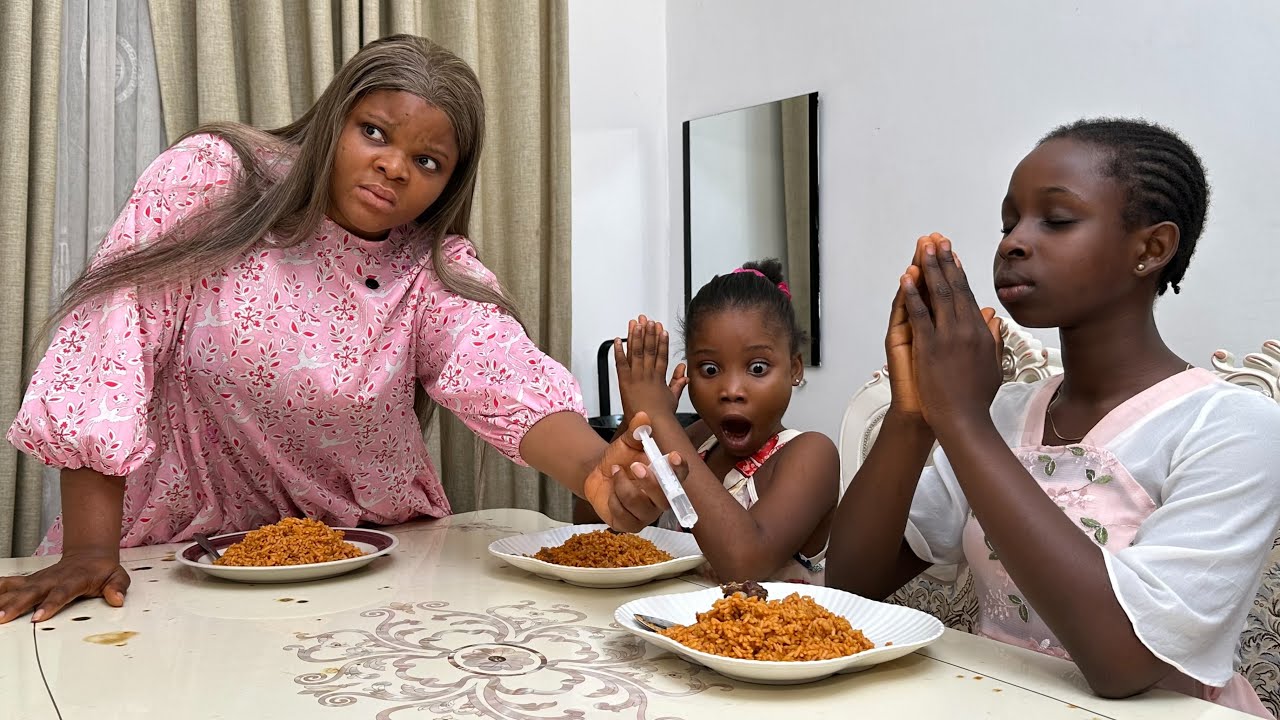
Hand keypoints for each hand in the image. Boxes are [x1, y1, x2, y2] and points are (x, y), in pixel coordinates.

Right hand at [0, 552, 128, 623]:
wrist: (90, 555)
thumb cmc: (102, 569)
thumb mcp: (117, 576)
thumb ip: (117, 587)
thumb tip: (117, 599)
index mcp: (74, 580)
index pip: (61, 593)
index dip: (50, 604)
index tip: (38, 617)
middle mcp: (52, 579)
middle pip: (32, 592)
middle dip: (16, 605)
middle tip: (2, 617)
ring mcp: (39, 579)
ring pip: (17, 589)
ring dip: (2, 599)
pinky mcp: (30, 581)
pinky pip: (10, 584)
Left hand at [583, 412, 670, 530]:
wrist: (599, 474)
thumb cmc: (620, 459)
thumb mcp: (626, 442)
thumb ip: (636, 431)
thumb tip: (643, 416)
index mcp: (666, 477)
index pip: (681, 476)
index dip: (679, 468)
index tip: (673, 456)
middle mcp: (660, 498)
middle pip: (666, 498)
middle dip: (651, 482)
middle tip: (635, 465)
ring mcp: (646, 514)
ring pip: (640, 506)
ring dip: (624, 486)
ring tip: (614, 471)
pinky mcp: (629, 524)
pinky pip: (623, 515)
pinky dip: (613, 500)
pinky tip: (610, 490)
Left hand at [615, 315, 686, 424]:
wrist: (651, 425)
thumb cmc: (661, 416)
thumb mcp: (673, 398)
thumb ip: (678, 383)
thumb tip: (683, 372)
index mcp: (659, 378)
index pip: (661, 355)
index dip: (661, 341)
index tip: (661, 329)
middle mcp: (648, 375)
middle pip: (649, 349)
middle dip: (648, 333)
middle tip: (648, 320)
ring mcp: (636, 378)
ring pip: (636, 353)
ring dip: (635, 337)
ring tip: (636, 323)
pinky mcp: (625, 383)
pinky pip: (621, 364)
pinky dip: (619, 352)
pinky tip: (618, 340)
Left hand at [900, 236, 1003, 431]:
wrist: (963, 419)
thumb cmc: (976, 398)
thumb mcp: (993, 365)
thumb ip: (993, 339)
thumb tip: (993, 316)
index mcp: (981, 333)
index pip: (968, 295)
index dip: (959, 273)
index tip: (954, 255)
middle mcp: (966, 329)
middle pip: (954, 287)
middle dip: (945, 261)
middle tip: (938, 239)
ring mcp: (948, 336)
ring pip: (938, 294)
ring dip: (929, 268)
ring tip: (923, 247)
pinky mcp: (929, 346)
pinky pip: (919, 313)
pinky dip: (912, 293)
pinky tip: (906, 277)